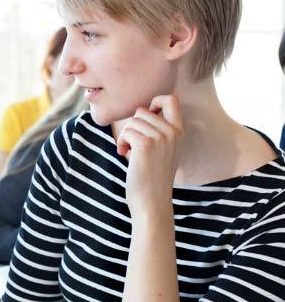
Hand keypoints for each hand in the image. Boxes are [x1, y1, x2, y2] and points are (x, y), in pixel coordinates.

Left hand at [116, 95, 183, 214]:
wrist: (152, 201)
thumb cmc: (152, 177)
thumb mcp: (163, 150)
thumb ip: (158, 131)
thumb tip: (140, 111)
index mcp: (179, 132)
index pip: (171, 99)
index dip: (155, 101)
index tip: (146, 117)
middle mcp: (173, 132)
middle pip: (142, 111)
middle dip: (132, 126)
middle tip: (132, 144)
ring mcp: (161, 138)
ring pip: (132, 122)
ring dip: (125, 136)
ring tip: (128, 151)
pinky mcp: (145, 145)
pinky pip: (126, 132)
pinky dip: (121, 142)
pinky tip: (123, 154)